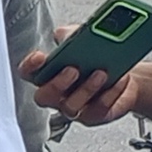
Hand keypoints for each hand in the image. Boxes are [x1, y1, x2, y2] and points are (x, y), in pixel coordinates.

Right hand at [24, 30, 151, 125]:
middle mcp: (57, 94)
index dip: (29, 66)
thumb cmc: (96, 56)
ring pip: (71, 106)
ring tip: (102, 72)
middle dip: (57, 84)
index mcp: (48, 73)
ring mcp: (74, 107)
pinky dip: (110, 94)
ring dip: (86, 89)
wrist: (123, 72)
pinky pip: (97, 111)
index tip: (40, 56)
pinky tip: (119, 80)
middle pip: (44, 96)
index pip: (28, 72)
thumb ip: (70, 35)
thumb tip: (67, 36)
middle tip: (73, 69)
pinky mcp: (94, 116)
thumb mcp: (80, 38)